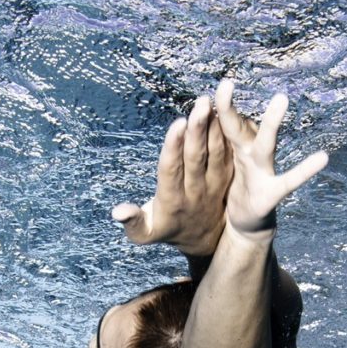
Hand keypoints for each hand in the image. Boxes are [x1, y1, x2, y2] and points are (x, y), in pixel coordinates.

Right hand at [110, 93, 232, 259]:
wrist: (204, 243)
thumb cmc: (166, 230)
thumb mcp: (145, 234)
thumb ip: (133, 221)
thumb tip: (117, 212)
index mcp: (172, 201)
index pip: (172, 170)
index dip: (174, 148)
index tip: (178, 124)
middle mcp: (195, 192)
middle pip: (196, 158)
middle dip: (198, 130)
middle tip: (201, 104)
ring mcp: (214, 186)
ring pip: (216, 155)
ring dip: (214, 129)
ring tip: (212, 104)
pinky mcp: (228, 180)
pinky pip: (228, 156)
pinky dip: (227, 136)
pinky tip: (224, 113)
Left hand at [213, 82, 327, 239]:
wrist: (245, 226)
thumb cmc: (229, 196)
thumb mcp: (215, 170)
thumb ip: (210, 147)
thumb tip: (195, 120)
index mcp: (228, 150)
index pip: (215, 125)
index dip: (208, 108)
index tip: (204, 84)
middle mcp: (245, 155)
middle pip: (234, 128)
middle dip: (228, 107)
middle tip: (226, 81)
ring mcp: (260, 171)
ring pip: (264, 144)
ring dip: (271, 123)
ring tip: (282, 98)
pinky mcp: (270, 193)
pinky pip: (290, 181)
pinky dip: (305, 170)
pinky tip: (323, 157)